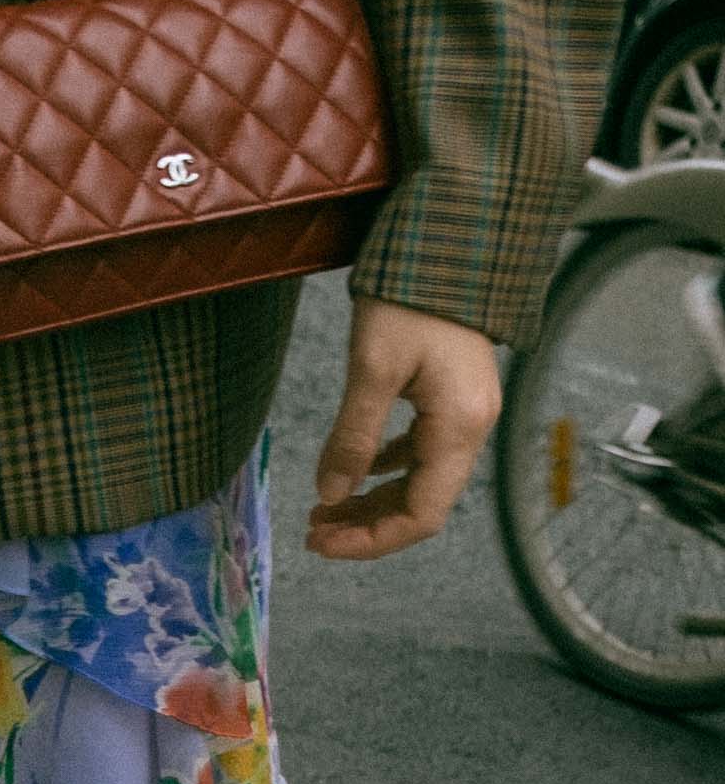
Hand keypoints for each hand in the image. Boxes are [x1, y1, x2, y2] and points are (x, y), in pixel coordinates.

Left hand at [307, 299, 501, 561]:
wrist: (446, 241)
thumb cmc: (409, 297)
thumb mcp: (370, 369)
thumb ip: (351, 438)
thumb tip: (331, 496)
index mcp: (458, 428)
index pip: (421, 516)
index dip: (371, 540)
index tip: (320, 542)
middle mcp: (471, 428)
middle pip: (420, 505)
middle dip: (366, 525)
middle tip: (312, 530)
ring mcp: (464, 413)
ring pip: (418, 481)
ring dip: (371, 500)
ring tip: (322, 509)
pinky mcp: (452, 397)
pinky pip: (419, 451)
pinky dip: (384, 467)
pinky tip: (350, 468)